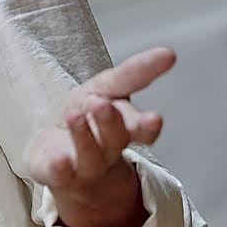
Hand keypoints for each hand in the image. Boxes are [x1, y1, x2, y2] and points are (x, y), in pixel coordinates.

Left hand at [23, 46, 175, 226]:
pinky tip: (60, 160)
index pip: (141, 127)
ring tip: (76, 116)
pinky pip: (60, 173)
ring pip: (88, 154)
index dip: (148, 124)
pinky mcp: (57, 172)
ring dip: (83, 135)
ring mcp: (83, 164)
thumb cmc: (87, 117)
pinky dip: (61, 167)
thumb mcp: (107, 88)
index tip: (155, 117)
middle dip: (110, 122)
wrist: (60, 158)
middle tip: (101, 103)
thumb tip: (169, 53)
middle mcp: (107, 148)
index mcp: (123, 127)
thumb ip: (133, 74)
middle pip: (114, 138)